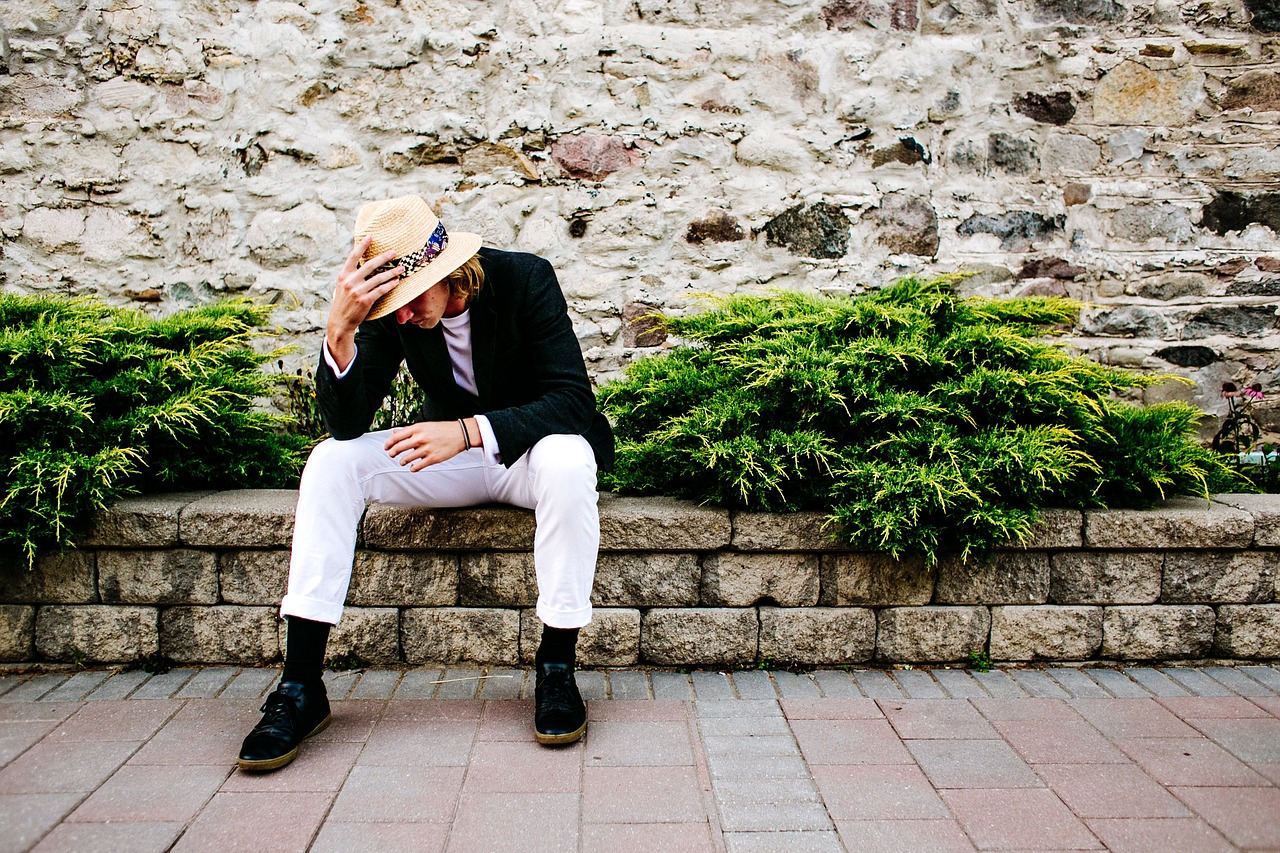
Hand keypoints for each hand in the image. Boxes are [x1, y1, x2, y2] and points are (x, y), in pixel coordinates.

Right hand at [326, 236, 401, 367]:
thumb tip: (360, 264)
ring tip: (401, 268)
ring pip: (378, 278)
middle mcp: (350, 281)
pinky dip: (390, 285)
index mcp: (343, 275)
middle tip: (394, 252)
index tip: (370, 236)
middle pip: (370, 265)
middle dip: (384, 257)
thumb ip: (350, 275)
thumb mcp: (342, 286)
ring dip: (392, 272)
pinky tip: (396, 282)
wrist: (340, 321)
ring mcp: (357, 291)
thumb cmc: (343, 302)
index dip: (362, 246)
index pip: (353, 256)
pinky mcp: (365, 300)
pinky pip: (380, 290)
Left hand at [384, 421, 466, 470]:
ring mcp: (426, 449)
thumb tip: (395, 432)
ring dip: (402, 461)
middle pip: (398, 448)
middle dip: (392, 453)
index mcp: (417, 428)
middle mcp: (420, 438)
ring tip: (402, 462)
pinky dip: (413, 468)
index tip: (386, 447)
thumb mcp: (424, 426)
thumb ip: (409, 430)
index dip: (388, 443)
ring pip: (406, 458)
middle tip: (391, 455)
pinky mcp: (433, 459)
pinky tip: (412, 467)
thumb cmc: (442, 429)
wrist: (460, 434)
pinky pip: (417, 466)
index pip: (396, 437)